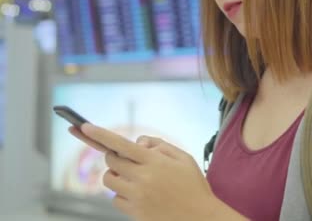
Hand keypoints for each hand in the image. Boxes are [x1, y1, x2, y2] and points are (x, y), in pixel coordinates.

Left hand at [78, 123, 241, 220]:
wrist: (200, 218)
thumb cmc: (193, 185)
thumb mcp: (184, 158)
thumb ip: (160, 145)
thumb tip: (138, 143)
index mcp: (155, 162)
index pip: (121, 144)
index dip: (100, 134)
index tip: (84, 126)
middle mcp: (143, 178)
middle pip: (111, 161)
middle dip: (115, 156)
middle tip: (130, 160)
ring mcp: (137, 196)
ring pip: (108, 180)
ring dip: (116, 175)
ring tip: (134, 178)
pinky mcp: (134, 212)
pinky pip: (115, 198)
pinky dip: (122, 194)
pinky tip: (139, 194)